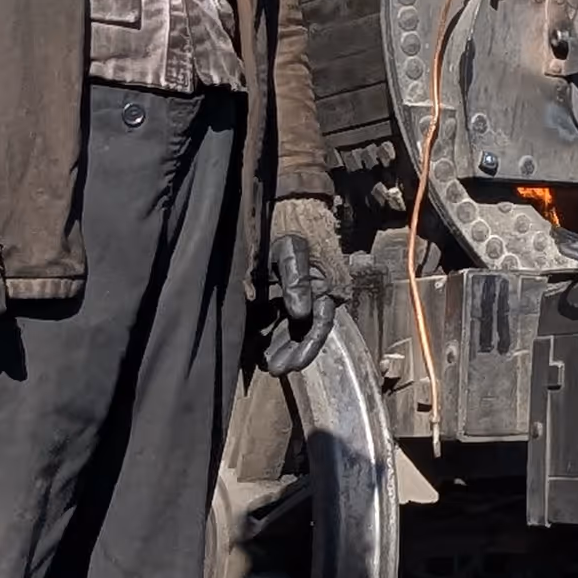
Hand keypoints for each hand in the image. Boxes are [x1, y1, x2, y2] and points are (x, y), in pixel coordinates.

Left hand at [262, 195, 350, 374]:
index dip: (306, 348)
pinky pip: (277, 318)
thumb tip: (301, 314)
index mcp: (322, 287)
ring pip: (290, 328)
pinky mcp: (281, 293)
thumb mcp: (290, 250)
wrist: (283, 206)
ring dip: (279, 346)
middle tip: (273, 370)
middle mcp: (313, 295)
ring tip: (263, 362)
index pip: (318, 326)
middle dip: (290, 353)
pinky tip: (255, 342)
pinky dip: (269, 331)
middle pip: (303, 332)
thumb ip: (296, 280)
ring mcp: (296, 295)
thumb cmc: (287, 226)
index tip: (291, 367)